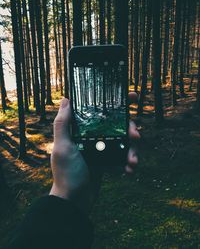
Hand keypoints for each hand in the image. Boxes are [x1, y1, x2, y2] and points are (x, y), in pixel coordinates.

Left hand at [49, 93, 139, 212]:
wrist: (75, 200)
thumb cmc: (67, 173)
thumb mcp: (63, 147)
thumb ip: (62, 124)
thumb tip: (66, 100)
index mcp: (83, 129)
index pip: (100, 110)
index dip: (117, 102)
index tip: (131, 97)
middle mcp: (94, 135)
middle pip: (118, 124)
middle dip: (130, 127)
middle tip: (136, 135)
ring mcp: (103, 148)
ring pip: (124, 139)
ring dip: (133, 148)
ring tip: (133, 160)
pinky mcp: (109, 160)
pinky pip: (124, 155)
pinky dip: (129, 160)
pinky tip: (130, 169)